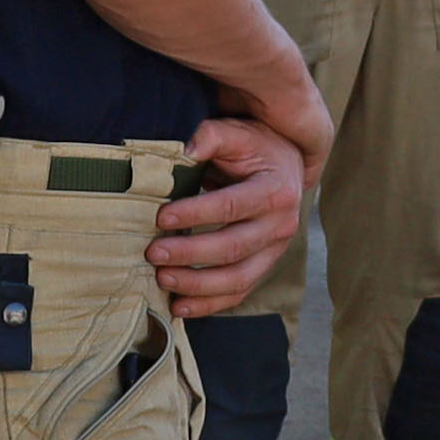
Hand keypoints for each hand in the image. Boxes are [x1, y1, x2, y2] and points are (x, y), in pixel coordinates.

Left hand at [154, 109, 312, 318]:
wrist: (286, 165)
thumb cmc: (256, 147)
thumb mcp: (237, 132)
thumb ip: (213, 136)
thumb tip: (189, 150)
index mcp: (275, 190)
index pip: (231, 206)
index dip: (195, 214)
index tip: (161, 216)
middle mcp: (280, 224)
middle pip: (233, 247)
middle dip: (189, 254)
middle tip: (153, 252)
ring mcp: (275, 251)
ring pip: (238, 278)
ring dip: (197, 285)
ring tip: (162, 279)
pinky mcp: (264, 266)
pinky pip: (238, 293)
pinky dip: (209, 304)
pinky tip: (179, 306)